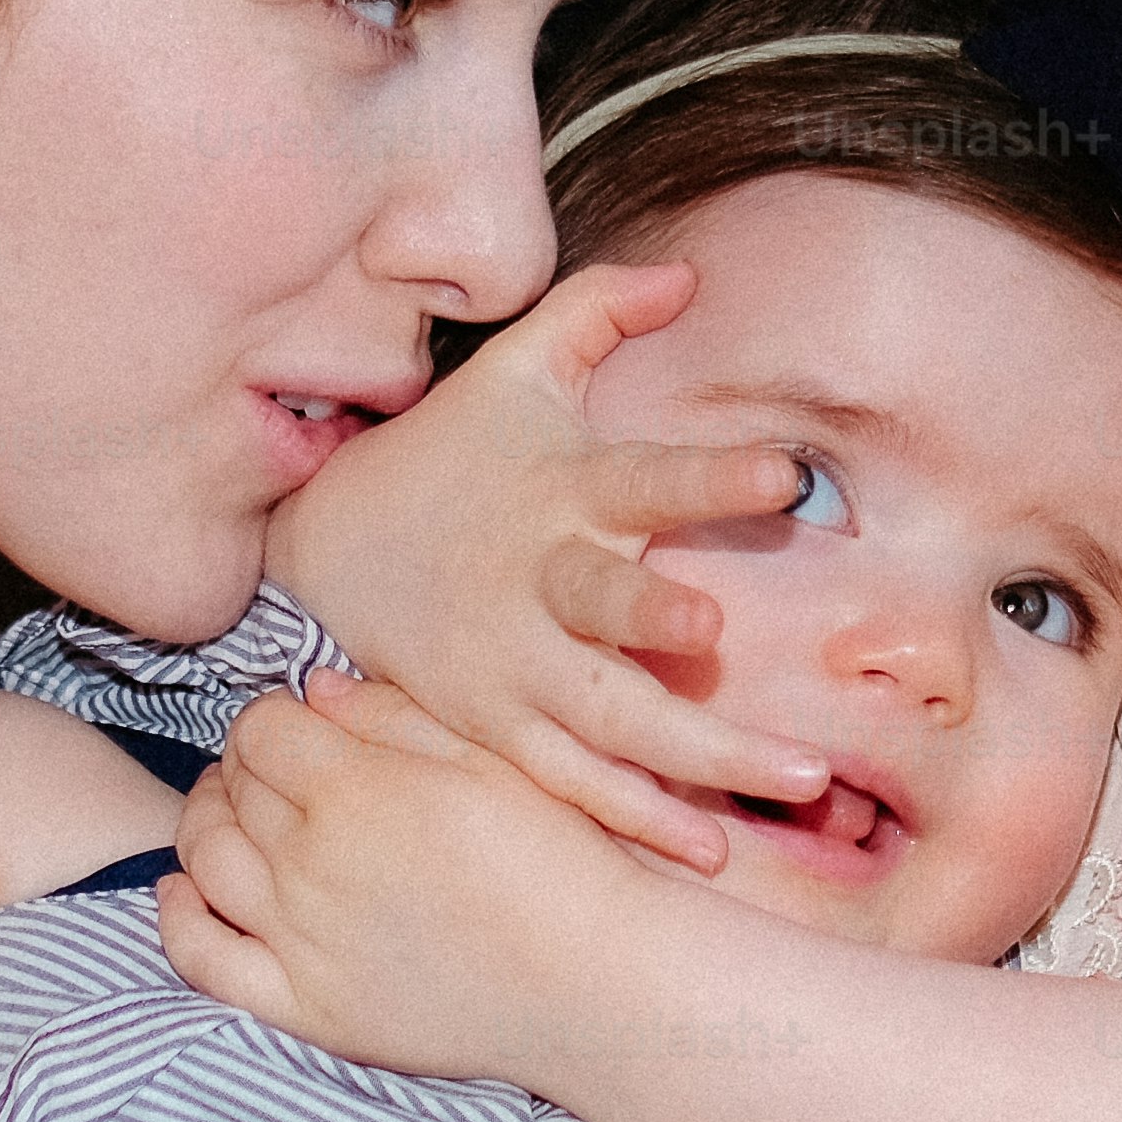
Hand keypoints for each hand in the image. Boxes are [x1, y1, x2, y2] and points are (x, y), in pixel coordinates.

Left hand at [160, 670, 635, 1084]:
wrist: (600, 983)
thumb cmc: (561, 859)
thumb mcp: (491, 758)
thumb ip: (392, 716)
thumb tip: (311, 690)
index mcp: (357, 790)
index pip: (259, 728)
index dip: (274, 716)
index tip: (302, 726)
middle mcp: (311, 864)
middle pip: (231, 787)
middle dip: (246, 764)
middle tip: (278, 767)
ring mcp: (300, 941)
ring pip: (203, 859)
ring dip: (205, 821)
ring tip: (236, 812)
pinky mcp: (306, 1008)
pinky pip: (202, 960)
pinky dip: (177, 917)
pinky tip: (185, 890)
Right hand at [272, 265, 829, 867]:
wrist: (322, 554)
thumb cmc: (450, 455)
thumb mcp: (513, 371)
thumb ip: (597, 310)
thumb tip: (687, 272)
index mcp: (561, 491)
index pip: (643, 475)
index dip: (709, 475)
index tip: (785, 473)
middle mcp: (539, 580)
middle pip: (607, 605)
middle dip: (655, 614)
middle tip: (716, 632)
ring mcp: (512, 663)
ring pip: (608, 716)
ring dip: (700, 751)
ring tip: (799, 778)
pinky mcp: (494, 726)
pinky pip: (569, 779)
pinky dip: (633, 814)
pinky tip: (709, 848)